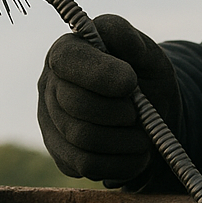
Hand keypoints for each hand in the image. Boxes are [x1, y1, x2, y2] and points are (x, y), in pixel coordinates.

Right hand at [38, 14, 180, 183]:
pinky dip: (122, 162)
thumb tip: (117, 38)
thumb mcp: (145, 50)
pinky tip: (137, 152)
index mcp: (66, 51)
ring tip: (143, 133)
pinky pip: (89, 165)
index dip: (101, 74)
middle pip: (76, 104)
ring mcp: (51, 122)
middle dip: (118, 110)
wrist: (152, 112)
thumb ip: (127, 37)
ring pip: (83, 138)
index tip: (131, 82)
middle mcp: (49, 85)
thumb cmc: (144, 74)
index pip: (67, 60)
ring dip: (125, 139)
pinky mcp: (62, 155)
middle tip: (138, 110)